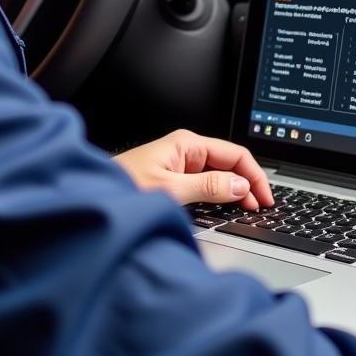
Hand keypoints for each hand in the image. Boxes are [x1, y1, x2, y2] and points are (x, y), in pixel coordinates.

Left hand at [114, 129, 273, 210]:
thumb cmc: (120, 187)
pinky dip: (218, 197)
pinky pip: (205, 185)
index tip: (265, 198)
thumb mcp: (169, 190)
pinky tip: (224, 209)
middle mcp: (186, 151)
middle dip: (247, 184)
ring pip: (218, 176)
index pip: (235, 154)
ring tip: (246, 211)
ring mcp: (180, 166)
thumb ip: (208, 187)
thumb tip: (240, 187)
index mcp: (187, 144)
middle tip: (258, 209)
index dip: (254, 176)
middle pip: (230, 165)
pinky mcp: (173, 180)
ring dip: (234, 192)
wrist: (91, 196)